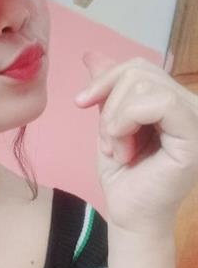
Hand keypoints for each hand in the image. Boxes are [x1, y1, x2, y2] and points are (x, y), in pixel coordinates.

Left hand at [75, 51, 197, 233]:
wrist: (128, 213)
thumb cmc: (123, 174)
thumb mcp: (109, 122)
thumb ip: (107, 89)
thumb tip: (91, 55)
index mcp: (173, 99)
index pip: (138, 66)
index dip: (104, 79)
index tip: (80, 103)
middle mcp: (191, 104)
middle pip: (138, 70)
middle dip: (108, 106)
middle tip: (108, 141)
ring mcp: (196, 118)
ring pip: (143, 84)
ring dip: (115, 120)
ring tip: (119, 149)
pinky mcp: (194, 135)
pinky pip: (157, 103)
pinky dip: (126, 123)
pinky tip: (125, 151)